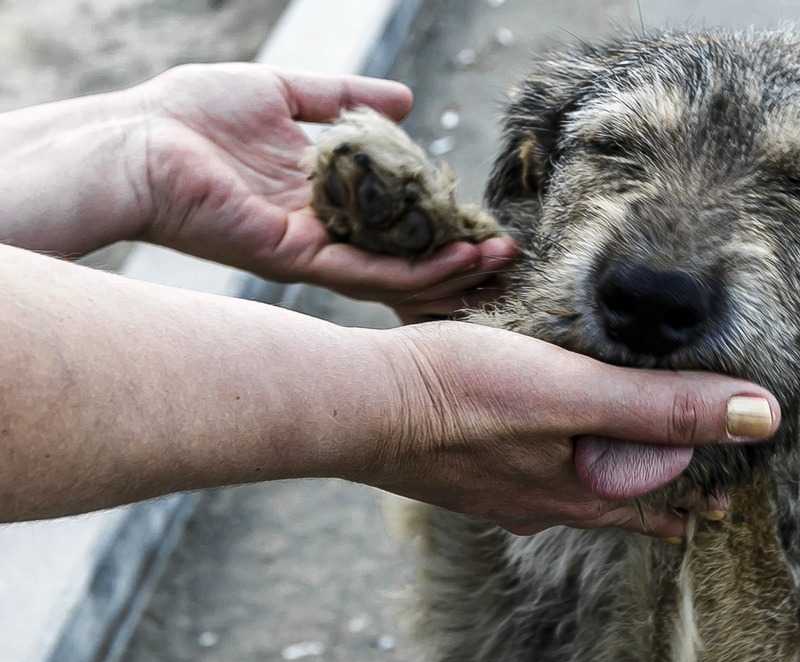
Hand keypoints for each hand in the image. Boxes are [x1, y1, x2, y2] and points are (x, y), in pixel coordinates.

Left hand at [131, 63, 514, 311]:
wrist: (133, 140)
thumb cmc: (190, 114)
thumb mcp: (284, 93)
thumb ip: (344, 98)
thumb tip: (407, 99)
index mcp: (320, 193)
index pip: (393, 214)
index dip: (439, 216)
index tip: (483, 211)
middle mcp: (322, 229)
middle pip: (402, 250)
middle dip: (456, 252)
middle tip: (508, 248)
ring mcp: (311, 250)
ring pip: (393, 272)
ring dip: (447, 268)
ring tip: (495, 257)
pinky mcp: (295, 259)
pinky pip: (365, 273)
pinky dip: (413, 271)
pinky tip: (455, 262)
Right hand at [360, 322, 779, 536]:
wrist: (358, 406)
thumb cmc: (466, 396)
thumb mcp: (579, 394)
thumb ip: (667, 406)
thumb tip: (764, 417)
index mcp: (578, 494)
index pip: (656, 504)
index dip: (695, 499)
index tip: (728, 498)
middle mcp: (541, 505)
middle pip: (614, 506)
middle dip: (652, 499)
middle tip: (688, 498)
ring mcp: (496, 493)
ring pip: (566, 493)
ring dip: (601, 484)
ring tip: (616, 475)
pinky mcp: (460, 470)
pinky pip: (522, 476)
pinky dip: (549, 466)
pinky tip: (533, 452)